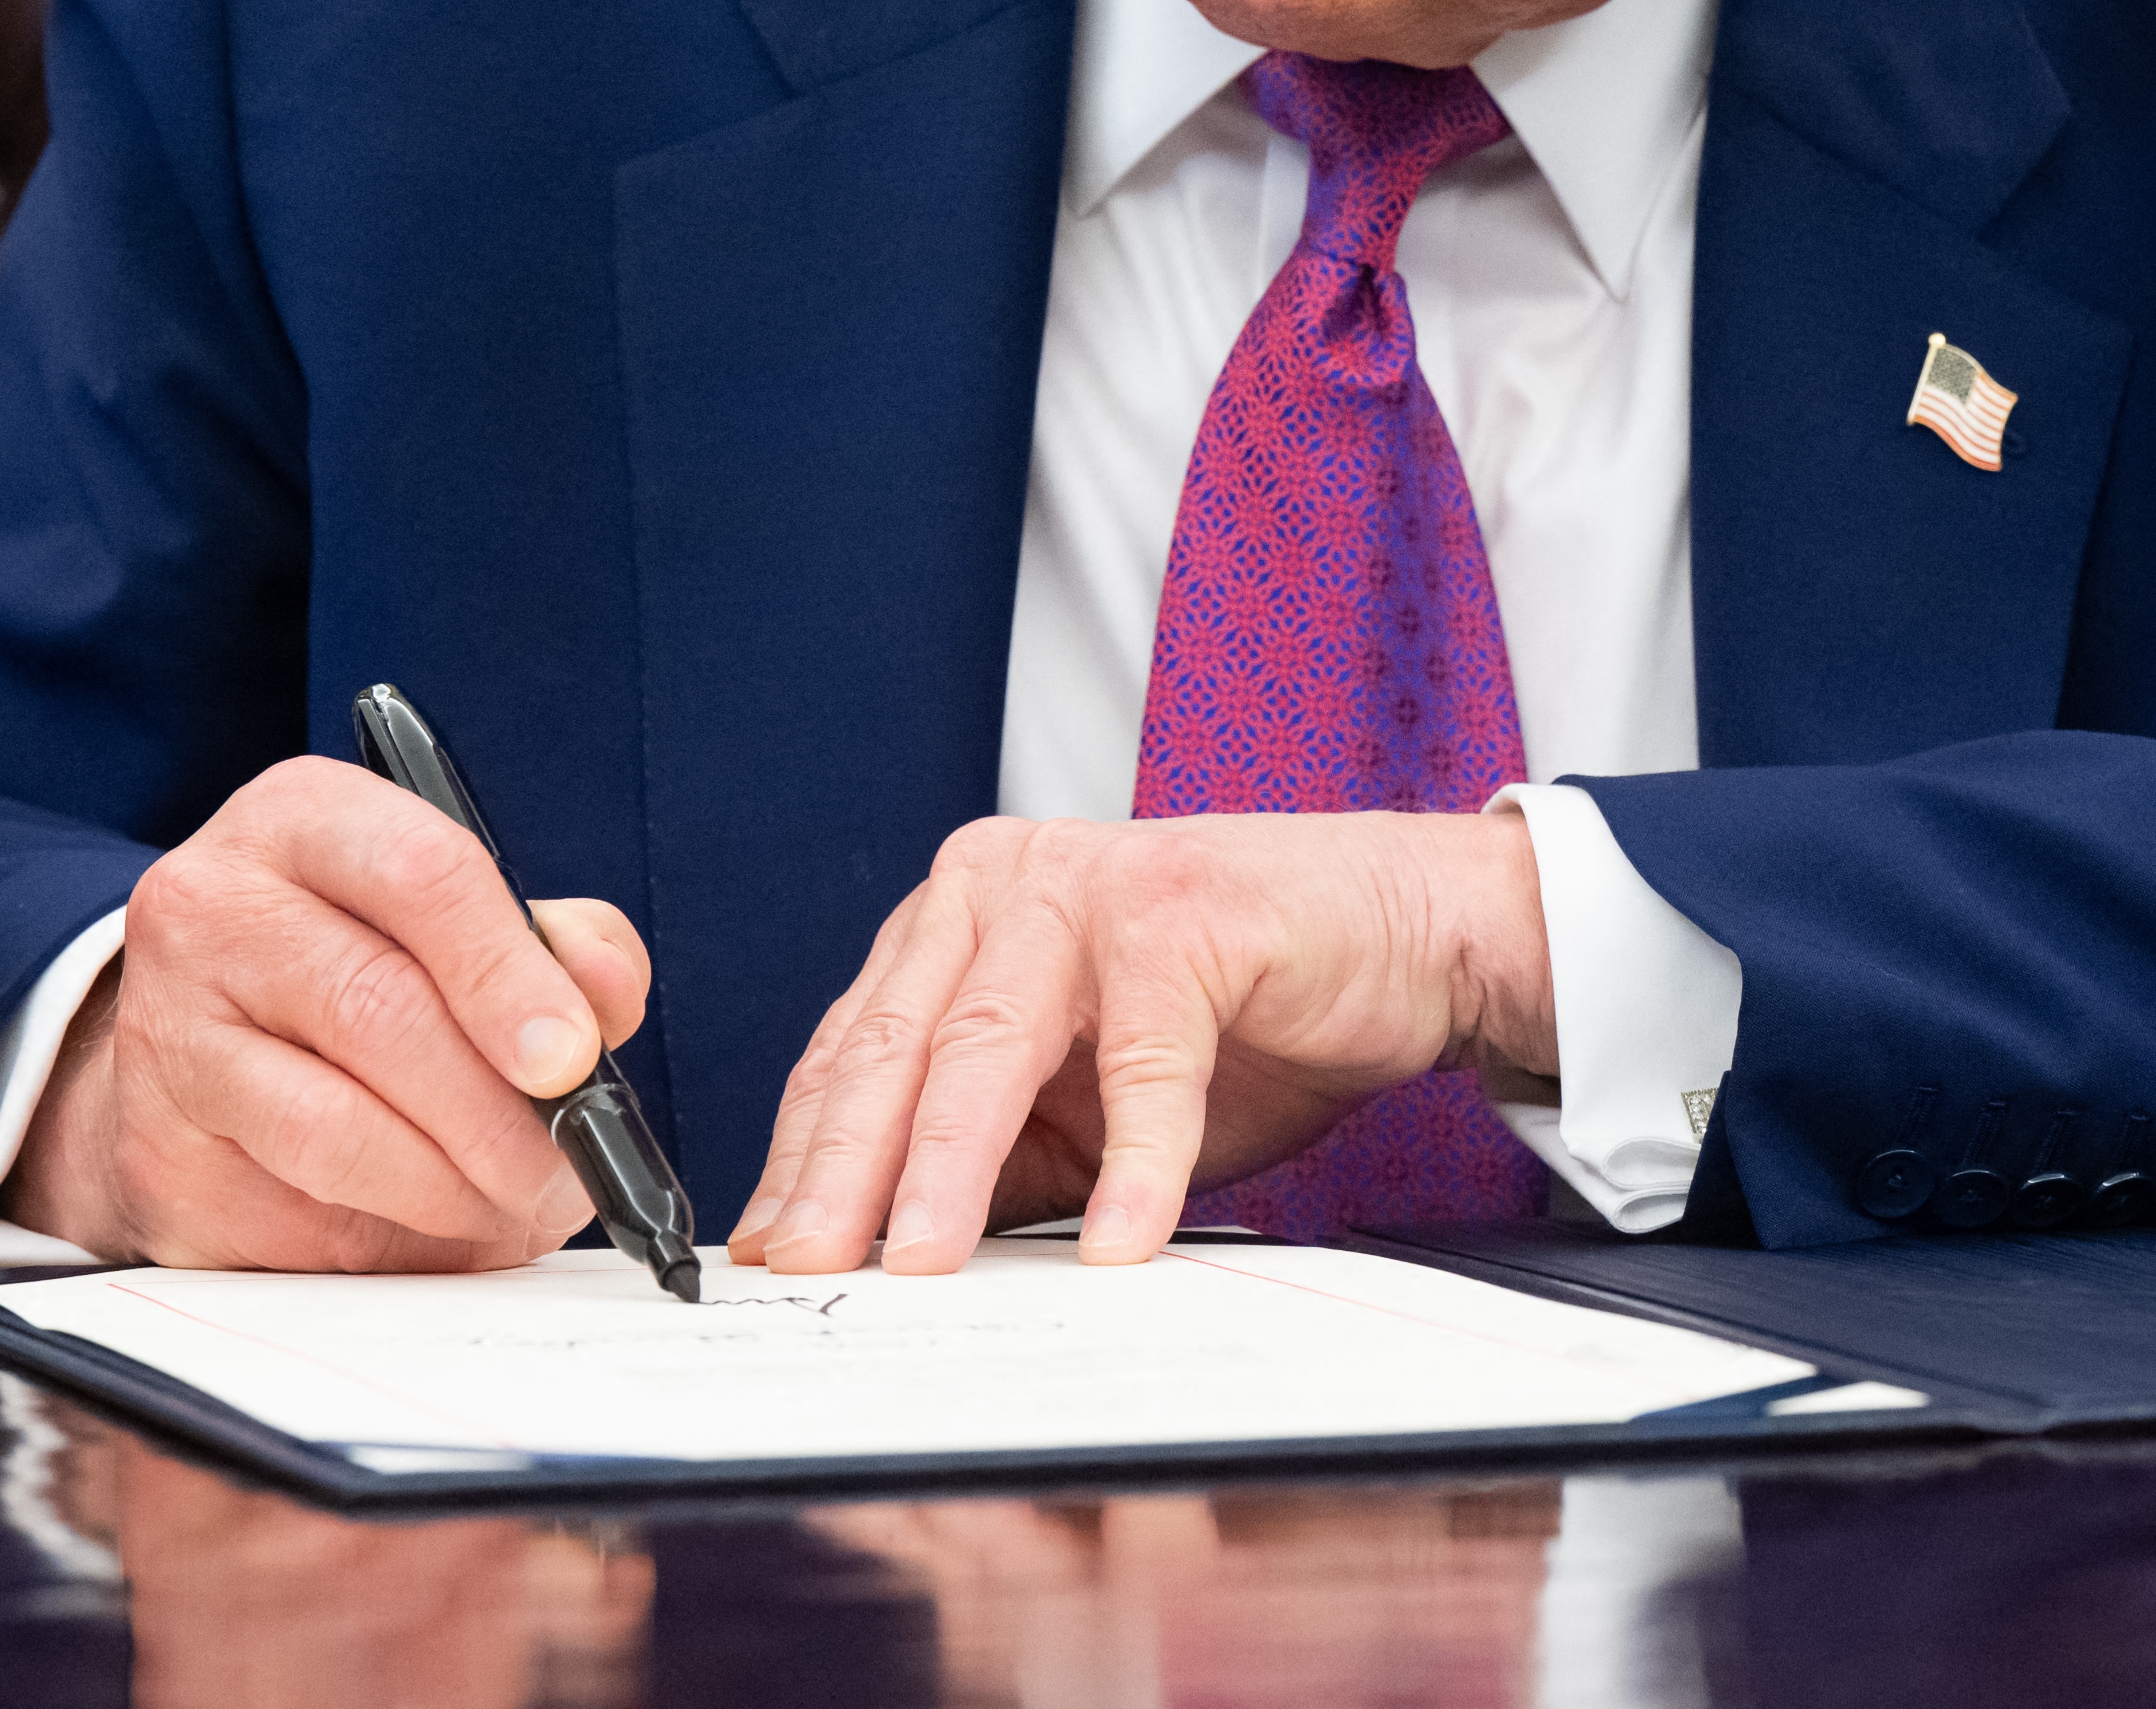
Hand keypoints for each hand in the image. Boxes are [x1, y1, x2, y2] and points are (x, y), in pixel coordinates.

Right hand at [0, 754, 652, 1269]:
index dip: (509, 975)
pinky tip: (430, 1226)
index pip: (421, 874)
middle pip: (379, 1010)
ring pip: (333, 1129)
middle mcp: (212, 907)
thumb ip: (554, 945)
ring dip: (451, 1190)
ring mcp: (168, 1033)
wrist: (203, 1036)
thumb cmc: (362, 960)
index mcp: (303, 819)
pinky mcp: (159, 1153)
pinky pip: (294, 1215)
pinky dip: (388, 1236)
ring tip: (514, 1204)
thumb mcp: (459, 916)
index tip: (572, 1059)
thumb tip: (602, 998)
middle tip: (567, 1167)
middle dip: (497, 1110)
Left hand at [733, 808, 1552, 1277]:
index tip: (766, 1253)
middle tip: (811, 1271)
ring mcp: (1089, 888)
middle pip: (901, 1049)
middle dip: (847, 1175)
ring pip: (993, 1045)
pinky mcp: (1184, 915)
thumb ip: (987, 1159)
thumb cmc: (1231, 1016)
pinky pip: (1149, 1059)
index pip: (852, 1053)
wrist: (1389, 934)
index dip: (804, 1161)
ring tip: (923, 1266)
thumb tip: (876, 1255)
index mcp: (954, 919)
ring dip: (953, 1169)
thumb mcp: (1078, 1103)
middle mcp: (1000, 885)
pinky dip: (1135, 1160)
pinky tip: (1119, 1240)